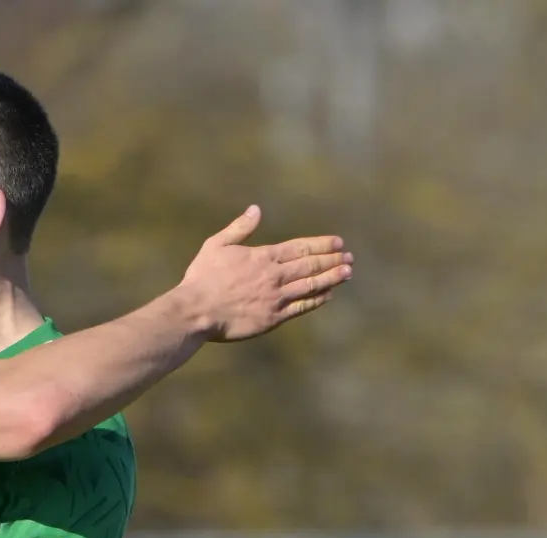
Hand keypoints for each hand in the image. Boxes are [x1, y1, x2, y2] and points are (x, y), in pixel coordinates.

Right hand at [177, 205, 351, 341]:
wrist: (196, 311)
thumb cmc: (202, 278)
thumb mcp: (216, 245)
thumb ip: (239, 228)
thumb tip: (256, 210)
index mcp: (263, 257)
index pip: (300, 248)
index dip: (321, 244)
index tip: (338, 242)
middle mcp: (274, 276)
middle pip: (311, 266)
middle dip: (333, 260)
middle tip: (349, 257)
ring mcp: (276, 298)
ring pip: (312, 285)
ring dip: (332, 278)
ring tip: (348, 272)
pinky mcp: (273, 318)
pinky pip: (301, 307)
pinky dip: (317, 300)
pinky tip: (328, 295)